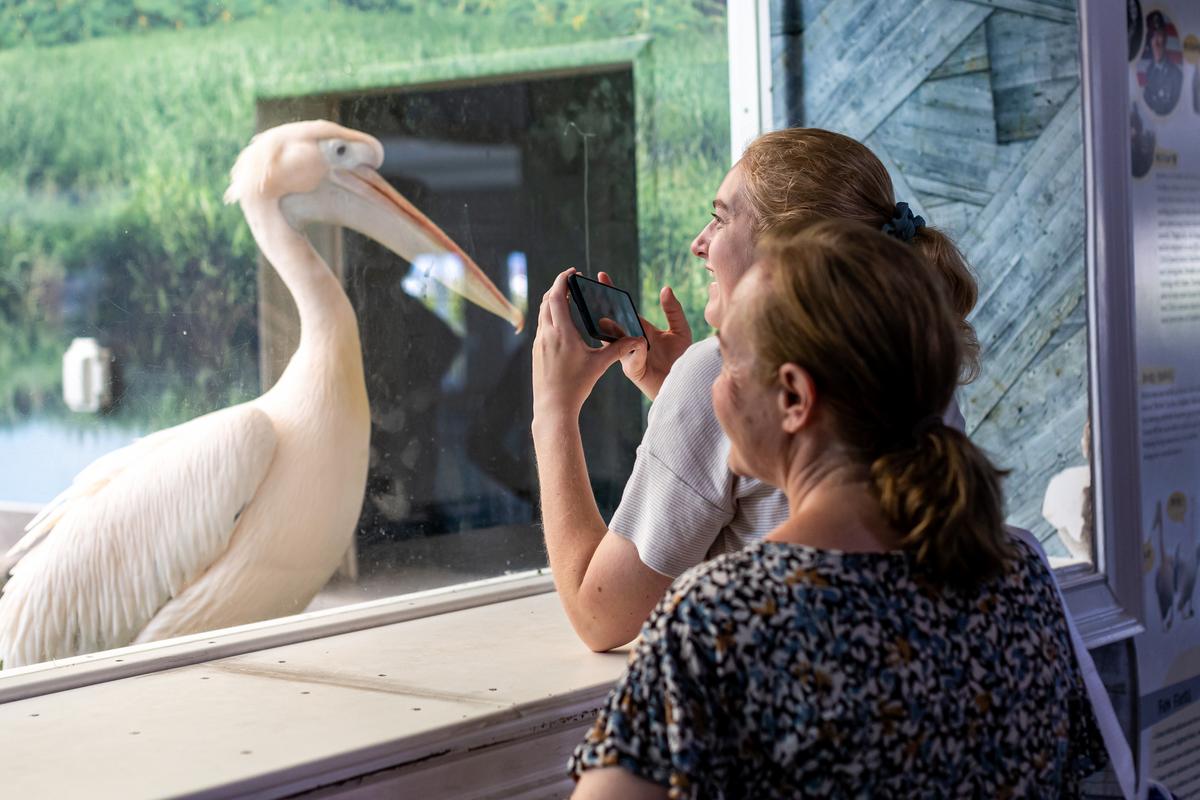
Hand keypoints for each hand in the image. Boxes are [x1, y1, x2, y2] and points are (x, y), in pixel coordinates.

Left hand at [532, 268, 646, 420]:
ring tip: (567, 298)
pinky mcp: (536, 351)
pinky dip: (550, 316)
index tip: (573, 272)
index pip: (557, 296)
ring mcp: (539, 343)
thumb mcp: (600, 365)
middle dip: (558, 287)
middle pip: (547, 300)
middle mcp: (546, 334)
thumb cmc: (576, 386)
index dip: (563, 280)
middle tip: (572, 282)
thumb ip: (619, 349)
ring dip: (553, 301)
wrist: (553, 407)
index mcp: (562, 332)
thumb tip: (640, 340)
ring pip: (542, 313)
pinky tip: (561, 323)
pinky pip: (542, 326)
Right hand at [597, 272, 691, 399]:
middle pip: (610, 321)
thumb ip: (673, 311)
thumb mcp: (680, 330)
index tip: (602, 276)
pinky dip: (636, 350)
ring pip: (613, 339)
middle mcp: (630, 340)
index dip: (611, 293)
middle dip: (600, 307)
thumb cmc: (681, 359)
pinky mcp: (632, 369)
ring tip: (603, 319)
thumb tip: (665, 289)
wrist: (686, 382)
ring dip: (609, 329)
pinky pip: (630, 356)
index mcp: (639, 328)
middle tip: (591, 292)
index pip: (622, 308)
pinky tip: (643, 345)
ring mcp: (628, 354)